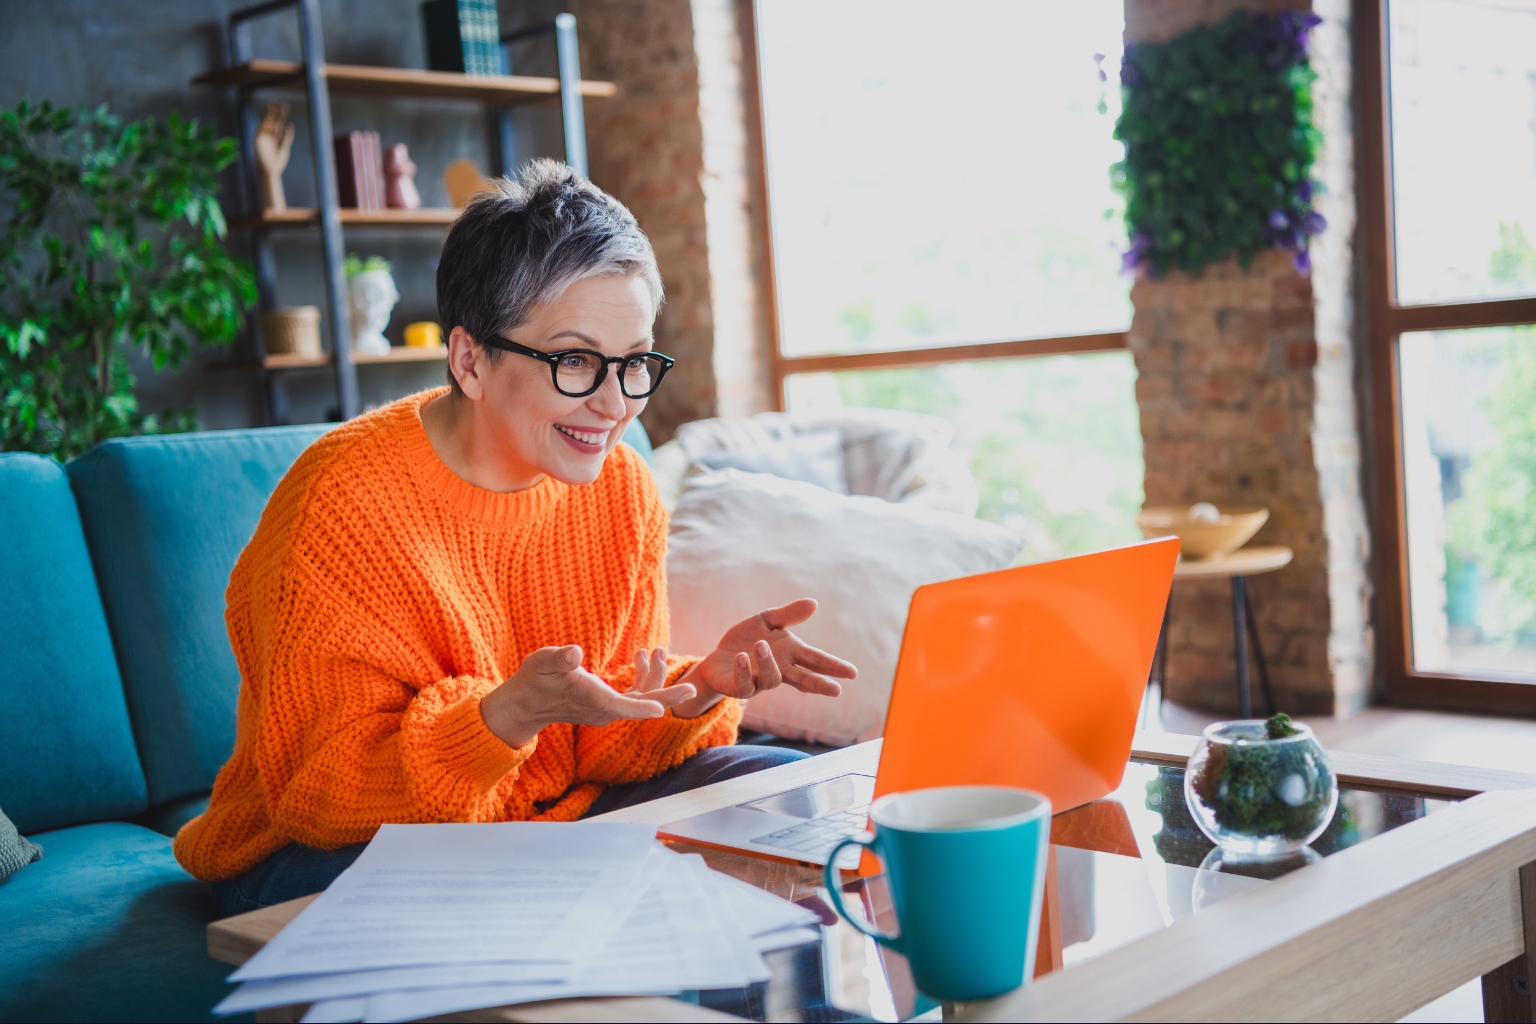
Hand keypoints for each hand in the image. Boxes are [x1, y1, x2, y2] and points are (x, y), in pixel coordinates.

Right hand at [479, 645, 695, 748]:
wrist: (526, 702)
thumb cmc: (533, 679)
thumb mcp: (542, 662)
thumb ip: (559, 658)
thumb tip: (574, 653)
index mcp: (593, 701)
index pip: (624, 706)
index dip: (644, 705)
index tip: (662, 708)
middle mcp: (605, 710)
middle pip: (642, 705)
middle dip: (666, 695)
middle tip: (691, 688)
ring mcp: (608, 709)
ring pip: (641, 697)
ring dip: (654, 677)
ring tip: (658, 651)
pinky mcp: (608, 704)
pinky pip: (634, 694)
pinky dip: (643, 677)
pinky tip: (643, 657)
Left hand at [671, 599, 857, 717]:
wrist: (718, 658)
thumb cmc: (746, 640)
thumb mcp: (767, 621)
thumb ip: (789, 615)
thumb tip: (814, 604)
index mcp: (790, 654)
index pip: (815, 660)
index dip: (833, 667)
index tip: (852, 673)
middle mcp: (779, 670)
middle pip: (803, 680)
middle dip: (819, 684)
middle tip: (836, 690)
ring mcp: (760, 682)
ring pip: (772, 679)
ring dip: (767, 663)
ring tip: (760, 645)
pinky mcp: (739, 688)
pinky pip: (744, 684)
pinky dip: (744, 671)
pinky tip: (742, 658)